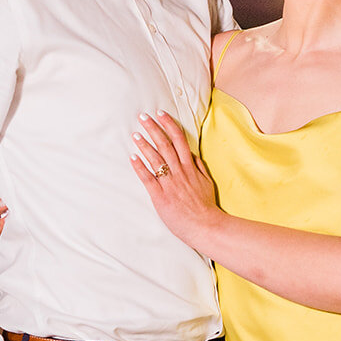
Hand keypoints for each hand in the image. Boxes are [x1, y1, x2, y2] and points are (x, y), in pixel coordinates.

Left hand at [129, 111, 220, 248]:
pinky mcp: (160, 196)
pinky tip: (132, 157)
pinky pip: (148, 178)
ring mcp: (169, 183)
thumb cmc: (206, 206)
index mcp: (190, 167)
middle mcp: (179, 172)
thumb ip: (199, 167)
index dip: (169, 125)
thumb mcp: (207, 182)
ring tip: (135, 134)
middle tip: (142, 117)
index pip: (179, 140)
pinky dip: (140, 167)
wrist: (206, 226)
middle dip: (153, 129)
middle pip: (164, 145)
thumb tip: (192, 154)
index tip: (161, 114)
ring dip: (144, 145)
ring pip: (155, 159)